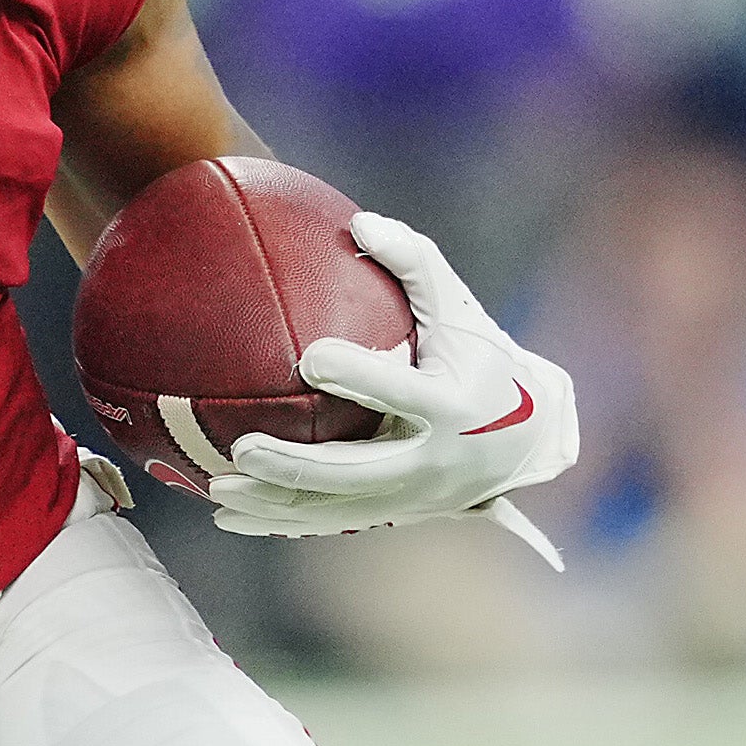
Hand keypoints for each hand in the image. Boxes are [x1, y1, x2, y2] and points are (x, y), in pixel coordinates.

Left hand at [209, 210, 578, 556]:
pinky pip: (329, 524)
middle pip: (356, 471)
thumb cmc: (483, 358)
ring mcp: (412, 498)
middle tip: (244, 446)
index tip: (309, 356)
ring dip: (273, 504)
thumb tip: (360, 221)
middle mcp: (432, 462)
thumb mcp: (460, 309)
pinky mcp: (394, 516)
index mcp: (452, 406)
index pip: (398, 391)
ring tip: (218, 490)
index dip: (357, 375)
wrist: (527, 438)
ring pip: (334, 509)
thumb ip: (415, 262)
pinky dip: (279, 524)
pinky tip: (228, 519)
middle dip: (296, 465)